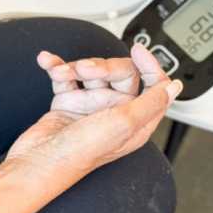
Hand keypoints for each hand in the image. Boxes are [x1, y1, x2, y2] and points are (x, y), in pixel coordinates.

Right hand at [7, 44, 181, 182]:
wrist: (38, 162)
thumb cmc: (80, 152)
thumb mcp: (124, 124)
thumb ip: (152, 101)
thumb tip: (174, 87)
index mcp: (136, 121)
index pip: (153, 85)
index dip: (149, 65)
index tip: (138, 50)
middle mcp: (115, 113)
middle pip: (120, 73)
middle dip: (101, 65)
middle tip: (86, 70)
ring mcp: (91, 107)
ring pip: (90, 72)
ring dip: (73, 66)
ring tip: (62, 73)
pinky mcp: (68, 103)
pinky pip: (67, 77)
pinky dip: (57, 67)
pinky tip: (48, 63)